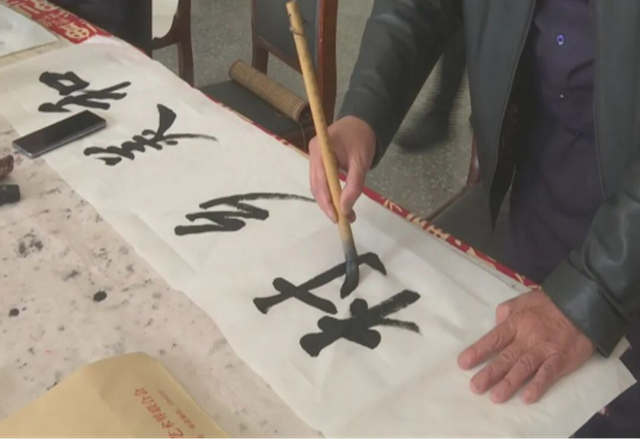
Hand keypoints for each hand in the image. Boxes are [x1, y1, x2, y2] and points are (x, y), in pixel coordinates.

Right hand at [309, 116, 375, 222]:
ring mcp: (315, 158)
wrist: (363, 122)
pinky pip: (323, 181)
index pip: (319, 181)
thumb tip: (345, 208)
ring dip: (330, 201)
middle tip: (343, 220)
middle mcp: (314, 154)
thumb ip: (354, 185)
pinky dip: (331, 193)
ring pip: (319, 186)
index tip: (337, 217)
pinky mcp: (320, 162)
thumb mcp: (361, 162)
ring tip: (346, 215)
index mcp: (321, 149)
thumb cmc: (362, 138)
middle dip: (328, 205)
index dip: (326, 202)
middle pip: (316, 186)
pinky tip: (342, 203)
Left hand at [458, 290, 595, 403]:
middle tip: (475, 387)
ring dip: (509, 383)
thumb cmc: (549, 303)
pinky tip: (527, 397)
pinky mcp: (561, 358)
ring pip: (524, 367)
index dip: (478, 351)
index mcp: (516, 323)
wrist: (582, 304)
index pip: (493, 339)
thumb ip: (506, 311)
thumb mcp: (523, 300)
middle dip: (489, 373)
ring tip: (496, 397)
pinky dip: (538, 385)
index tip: (463, 363)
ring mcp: (544, 349)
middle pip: (506, 357)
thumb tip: (494, 325)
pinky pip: (548, 373)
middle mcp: (527, 337)